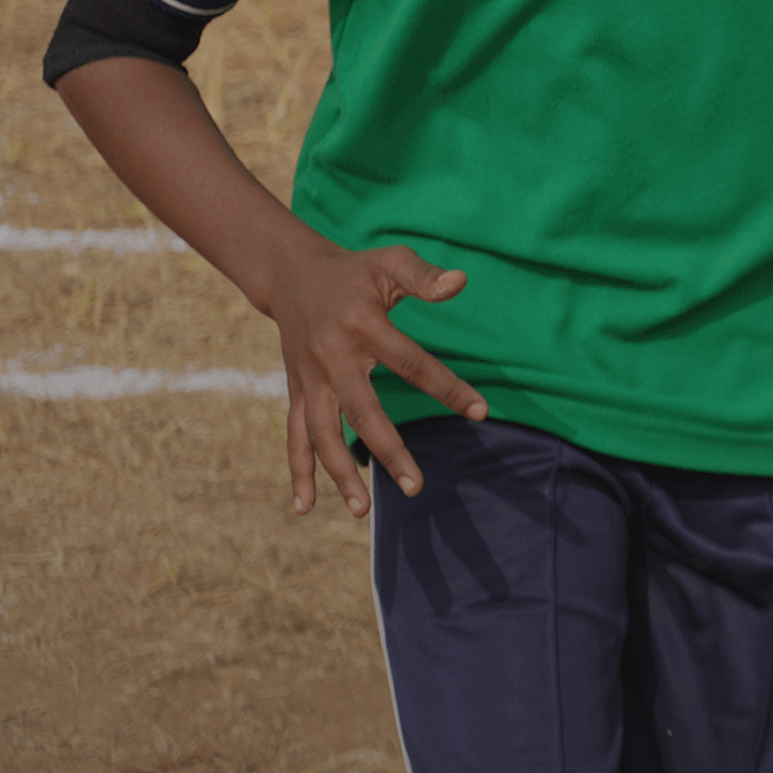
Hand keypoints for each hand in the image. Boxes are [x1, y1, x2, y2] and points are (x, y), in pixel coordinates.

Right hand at [267, 241, 485, 518]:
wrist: (291, 276)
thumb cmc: (355, 272)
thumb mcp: (391, 261)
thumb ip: (424, 276)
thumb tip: (461, 282)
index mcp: (362, 325)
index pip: (412, 362)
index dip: (448, 387)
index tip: (481, 412)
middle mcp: (332, 357)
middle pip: (362, 411)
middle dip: (388, 451)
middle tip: (416, 487)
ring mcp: (309, 379)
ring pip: (321, 433)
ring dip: (339, 474)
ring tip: (363, 511)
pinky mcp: (296, 391)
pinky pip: (295, 436)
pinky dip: (298, 471)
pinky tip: (305, 507)